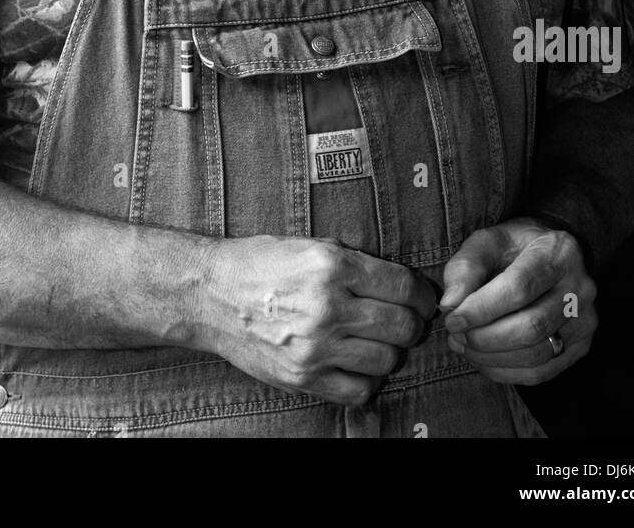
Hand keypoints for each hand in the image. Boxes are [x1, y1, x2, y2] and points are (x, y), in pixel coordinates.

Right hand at [202, 235, 436, 405]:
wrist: (210, 293)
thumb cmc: (260, 263)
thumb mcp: (311, 245)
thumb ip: (355, 263)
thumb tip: (400, 284)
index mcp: (332, 266)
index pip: (403, 287)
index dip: (422, 295)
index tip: (422, 299)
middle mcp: (327, 307)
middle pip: (402, 327)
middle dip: (412, 324)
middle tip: (406, 321)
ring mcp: (315, 346)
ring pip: (387, 361)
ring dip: (391, 352)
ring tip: (379, 341)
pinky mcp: (302, 377)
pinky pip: (358, 390)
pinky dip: (367, 380)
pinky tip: (358, 364)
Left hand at [438, 217, 596, 384]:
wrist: (544, 256)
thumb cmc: (511, 248)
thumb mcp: (485, 242)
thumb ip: (466, 268)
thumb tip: (451, 304)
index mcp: (559, 251)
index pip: (520, 287)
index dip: (482, 309)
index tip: (452, 319)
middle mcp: (581, 287)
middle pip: (532, 326)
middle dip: (485, 338)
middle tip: (455, 336)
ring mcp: (586, 320)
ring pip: (537, 354)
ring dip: (492, 358)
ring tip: (464, 346)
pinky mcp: (581, 346)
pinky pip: (542, 372)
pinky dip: (506, 372)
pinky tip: (483, 360)